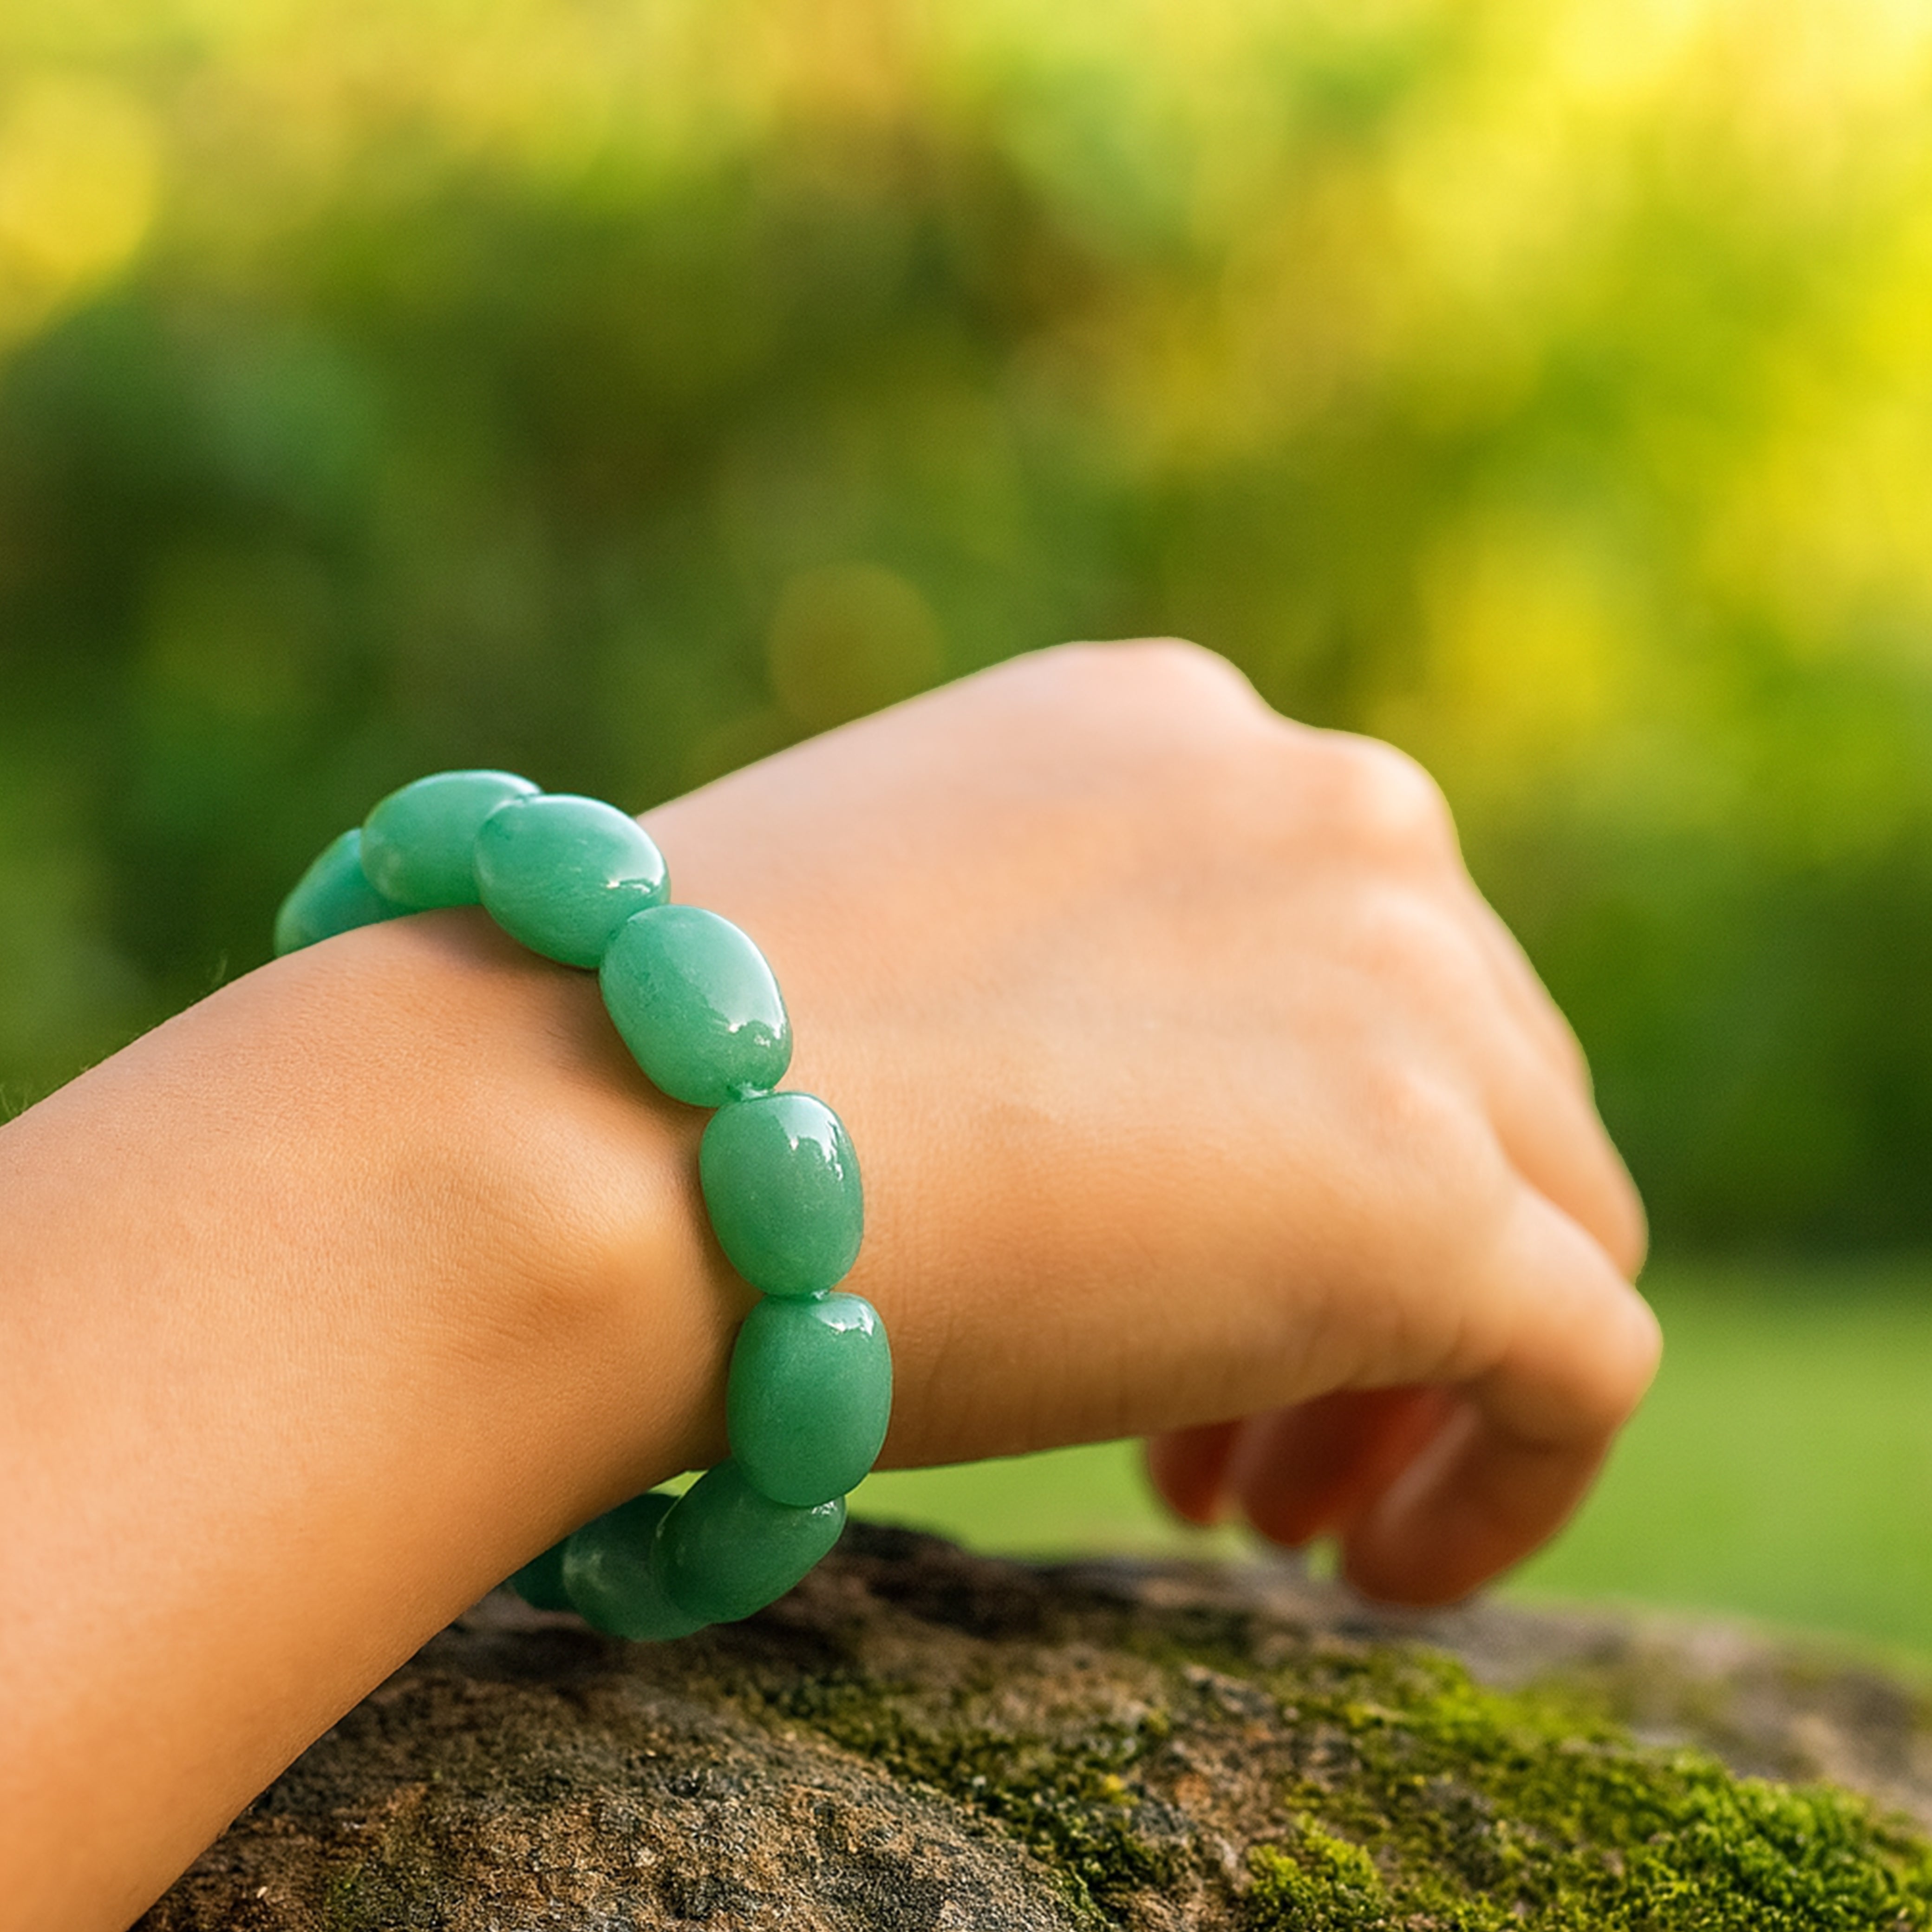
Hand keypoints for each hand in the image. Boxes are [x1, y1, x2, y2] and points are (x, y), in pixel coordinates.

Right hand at [648, 640, 1654, 1605]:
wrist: (593, 1128)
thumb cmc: (672, 1053)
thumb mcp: (915, 924)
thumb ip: (1063, 964)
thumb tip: (1127, 1112)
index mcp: (1180, 730)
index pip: (1349, 943)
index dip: (1298, 1122)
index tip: (1189, 1268)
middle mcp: (1331, 806)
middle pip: (1477, 1072)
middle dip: (1365, 1260)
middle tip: (1223, 1439)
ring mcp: (1403, 986)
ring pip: (1550, 1209)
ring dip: (1415, 1372)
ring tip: (1265, 1512)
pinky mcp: (1431, 1191)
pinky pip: (1584, 1365)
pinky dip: (1512, 1477)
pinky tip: (1377, 1570)